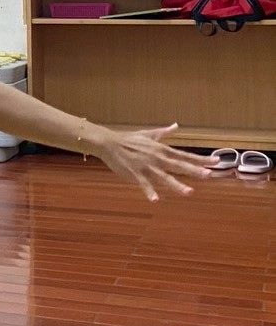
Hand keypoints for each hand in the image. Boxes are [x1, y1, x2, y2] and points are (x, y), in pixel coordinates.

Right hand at [95, 124, 210, 200]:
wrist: (109, 143)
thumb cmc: (128, 139)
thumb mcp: (149, 134)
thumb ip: (164, 132)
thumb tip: (175, 125)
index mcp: (162, 150)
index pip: (185, 155)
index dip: (201, 159)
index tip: (216, 161)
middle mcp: (157, 158)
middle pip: (179, 166)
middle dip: (194, 170)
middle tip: (209, 175)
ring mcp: (147, 167)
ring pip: (165, 177)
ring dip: (177, 185)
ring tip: (189, 192)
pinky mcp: (135, 174)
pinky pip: (144, 184)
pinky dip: (149, 192)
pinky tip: (156, 200)